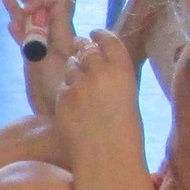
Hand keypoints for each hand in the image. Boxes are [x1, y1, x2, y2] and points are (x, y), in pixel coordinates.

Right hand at [3, 0, 76, 117]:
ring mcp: (43, 45)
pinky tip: (10, 21)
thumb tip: (57, 5)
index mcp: (64, 31)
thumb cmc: (60, 93)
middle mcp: (55, 34)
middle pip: (48, 3)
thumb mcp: (60, 59)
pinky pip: (26, 36)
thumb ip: (57, 33)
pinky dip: (18, 26)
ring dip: (21, 3)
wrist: (56, 117)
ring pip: (34, 18)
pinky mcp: (33, 57)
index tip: (30, 7)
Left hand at [53, 29, 144, 174]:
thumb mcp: (128, 95)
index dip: (100, 35)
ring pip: (71, 65)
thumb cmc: (126, 131)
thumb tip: (101, 62)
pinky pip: (63, 85)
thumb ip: (114, 76)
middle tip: (81, 47)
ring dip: (74, 68)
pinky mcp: (61, 96)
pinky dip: (67, 88)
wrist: (106, 156)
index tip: (94, 33)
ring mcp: (77, 83)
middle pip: (86, 48)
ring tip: (81, 82)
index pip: (108, 40)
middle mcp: (99, 71)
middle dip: (83, 46)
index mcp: (122, 70)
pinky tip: (75, 102)